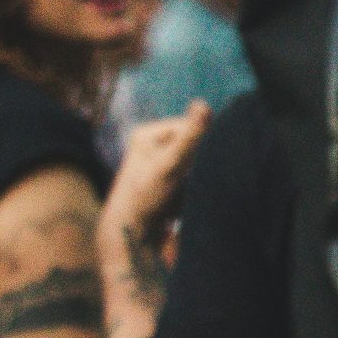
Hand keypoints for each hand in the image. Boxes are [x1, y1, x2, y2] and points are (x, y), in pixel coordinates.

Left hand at [106, 100, 209, 234]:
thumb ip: (189, 137)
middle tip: (197, 175)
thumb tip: (204, 104)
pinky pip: (193, 171)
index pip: (189, 125)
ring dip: (202, 169)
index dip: (202, 141)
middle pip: (193, 141)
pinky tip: (193, 190)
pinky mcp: (170, 178)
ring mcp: (162, 161)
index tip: (200, 162)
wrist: (133, 234)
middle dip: (202, 155)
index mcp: (147, 133)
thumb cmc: (145, 198)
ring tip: (192, 185)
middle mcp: (153, 144)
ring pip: (195, 157)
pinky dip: (198, 179)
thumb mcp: (169, 165)